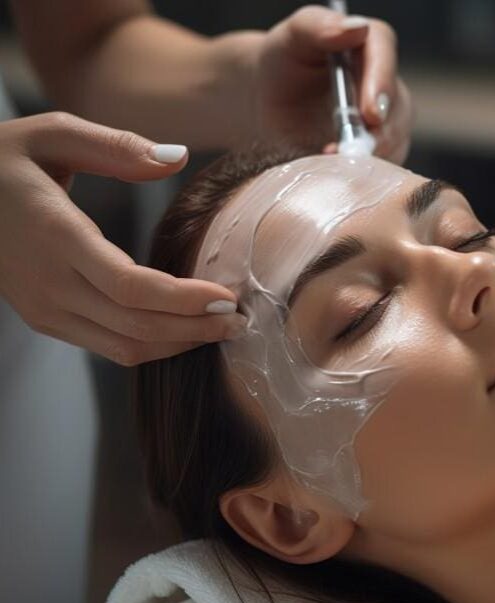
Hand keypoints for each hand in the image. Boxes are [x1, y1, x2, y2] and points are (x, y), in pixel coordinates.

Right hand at [0, 112, 244, 365]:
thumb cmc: (1, 160)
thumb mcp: (51, 134)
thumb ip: (116, 146)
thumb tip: (179, 157)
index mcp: (55, 236)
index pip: (131, 287)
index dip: (185, 300)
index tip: (228, 296)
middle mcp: (49, 283)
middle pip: (137, 326)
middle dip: (196, 328)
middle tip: (241, 319)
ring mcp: (44, 308)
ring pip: (125, 347)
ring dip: (179, 343)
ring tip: (223, 328)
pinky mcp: (44, 319)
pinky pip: (108, 347)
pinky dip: (153, 345)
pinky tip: (185, 328)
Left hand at [252, 6, 412, 163]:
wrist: (272, 102)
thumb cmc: (284, 63)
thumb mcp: (292, 38)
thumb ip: (317, 26)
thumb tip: (355, 29)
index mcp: (372, 48)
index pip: (385, 60)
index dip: (381, 86)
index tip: (371, 114)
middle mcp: (388, 87)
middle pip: (397, 112)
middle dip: (377, 135)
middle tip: (347, 153)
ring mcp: (388, 124)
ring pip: (394, 145)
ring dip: (367, 160)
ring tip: (332, 165)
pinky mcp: (379, 154)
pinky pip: (381, 169)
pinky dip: (360, 176)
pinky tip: (336, 176)